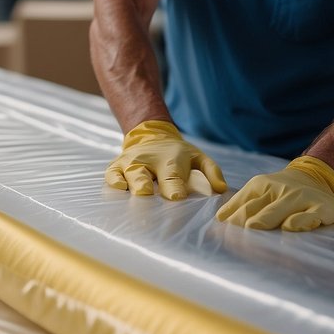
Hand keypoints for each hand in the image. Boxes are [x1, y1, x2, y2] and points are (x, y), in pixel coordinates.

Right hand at [105, 120, 226, 200]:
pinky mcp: (117, 166)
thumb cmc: (177, 154)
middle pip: (146, 173)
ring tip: (134, 193)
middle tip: (147, 194)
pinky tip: (118, 187)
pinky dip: (113, 179)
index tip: (176, 197)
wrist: (151, 136)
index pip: (172, 176)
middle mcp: (149, 160)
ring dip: (130, 183)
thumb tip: (221, 188)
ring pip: (129, 172)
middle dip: (146, 184)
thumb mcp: (197, 157)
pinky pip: (112, 173)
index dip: (173, 187)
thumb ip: (211, 171)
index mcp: (170, 160)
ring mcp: (131, 163)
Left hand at [216, 155, 333, 230]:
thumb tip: (219, 219)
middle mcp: (279, 189)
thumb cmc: (282, 191)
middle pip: (256, 209)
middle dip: (243, 222)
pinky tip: (289, 227)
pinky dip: (299, 221)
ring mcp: (300, 198)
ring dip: (265, 220)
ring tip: (252, 229)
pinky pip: (309, 216)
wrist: (318, 178)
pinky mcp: (321, 208)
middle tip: (232, 238)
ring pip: (279, 210)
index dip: (231, 219)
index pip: (242, 204)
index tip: (221, 234)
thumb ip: (241, 204)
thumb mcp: (261, 190)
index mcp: (261, 185)